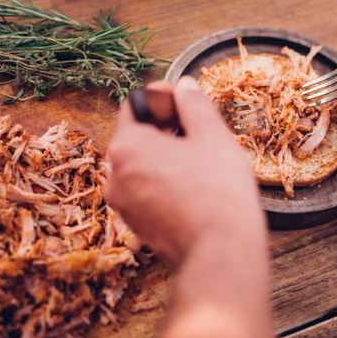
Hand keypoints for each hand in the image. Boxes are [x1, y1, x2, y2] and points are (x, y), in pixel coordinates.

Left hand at [106, 77, 265, 265]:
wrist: (221, 250)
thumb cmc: (218, 190)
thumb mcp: (212, 136)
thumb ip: (194, 105)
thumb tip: (185, 87)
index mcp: (127, 146)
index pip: (135, 105)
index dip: (162, 97)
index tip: (186, 101)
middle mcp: (115, 176)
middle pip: (137, 137)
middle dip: (166, 130)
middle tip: (199, 132)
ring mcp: (124, 206)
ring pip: (142, 168)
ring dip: (166, 159)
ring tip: (201, 163)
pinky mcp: (138, 228)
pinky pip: (148, 194)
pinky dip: (166, 185)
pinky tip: (195, 189)